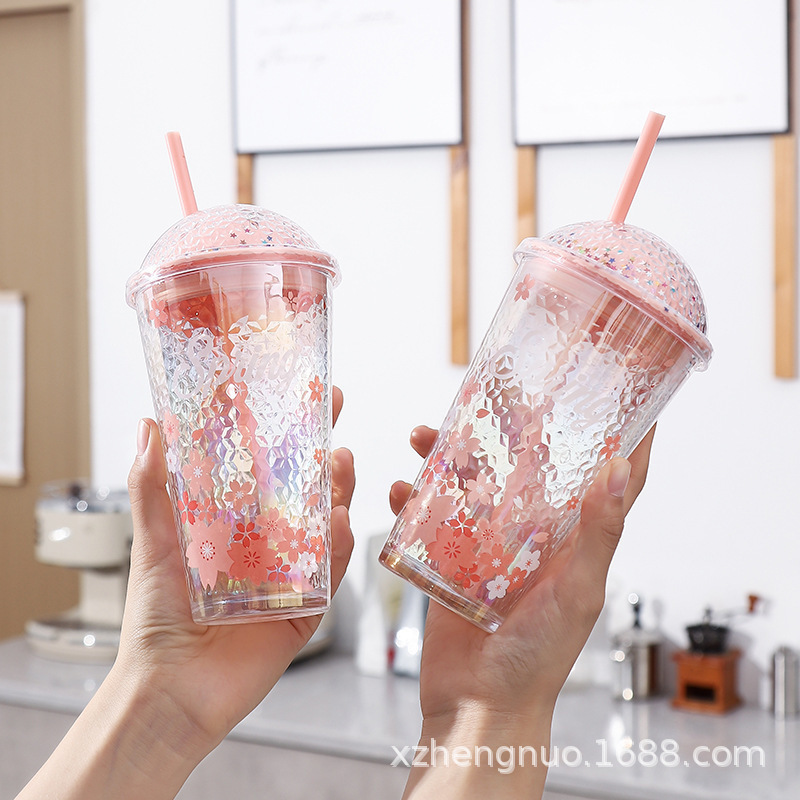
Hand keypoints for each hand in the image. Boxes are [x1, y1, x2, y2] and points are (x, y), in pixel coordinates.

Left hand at [18, 387, 353, 799]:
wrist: (173, 690)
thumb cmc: (158, 617)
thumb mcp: (153, 542)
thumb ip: (152, 486)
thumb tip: (149, 424)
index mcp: (235, 523)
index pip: (265, 466)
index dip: (282, 429)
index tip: (295, 391)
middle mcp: (268, 543)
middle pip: (305, 487)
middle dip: (322, 446)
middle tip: (333, 409)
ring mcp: (292, 574)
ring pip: (326, 523)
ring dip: (338, 489)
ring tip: (341, 459)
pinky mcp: (309, 608)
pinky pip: (331, 573)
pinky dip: (339, 547)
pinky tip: (341, 521)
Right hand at [391, 425, 654, 797]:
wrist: (480, 705)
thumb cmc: (539, 658)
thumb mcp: (577, 591)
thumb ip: (598, 532)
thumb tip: (620, 467)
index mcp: (572, 538)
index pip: (604, 476)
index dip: (614, 434)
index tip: (613, 390)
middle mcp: (532, 535)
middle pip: (524, 466)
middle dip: (507, 429)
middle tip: (488, 394)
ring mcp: (490, 546)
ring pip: (471, 484)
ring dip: (445, 457)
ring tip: (420, 436)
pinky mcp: (452, 561)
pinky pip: (431, 519)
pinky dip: (412, 501)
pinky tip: (396, 490)